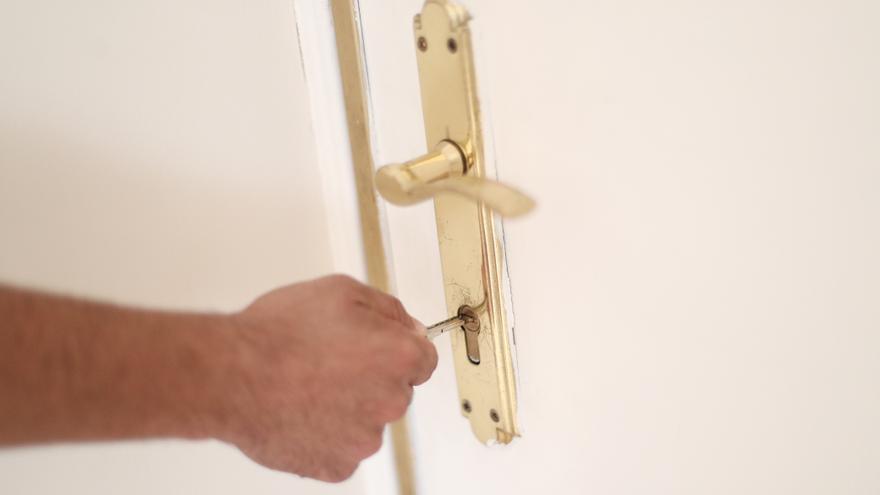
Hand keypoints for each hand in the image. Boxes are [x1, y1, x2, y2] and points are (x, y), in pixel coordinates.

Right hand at [219, 275, 436, 481]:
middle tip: (329, 361)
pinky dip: (326, 434)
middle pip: (395, 390)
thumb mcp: (340, 291)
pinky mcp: (336, 465)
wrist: (232, 375)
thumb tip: (406, 325)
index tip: (378, 348)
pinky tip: (301, 411)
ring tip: (307, 385)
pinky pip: (341, 448)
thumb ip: (386, 309)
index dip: (396, 349)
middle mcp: (390, 401)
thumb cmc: (278, 334)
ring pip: (367, 420)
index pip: (423, 359)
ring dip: (348, 407)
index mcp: (399, 357)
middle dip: (370, 377)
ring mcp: (364, 439)